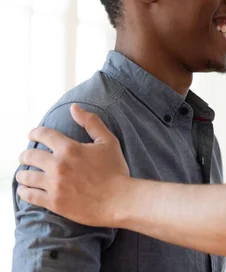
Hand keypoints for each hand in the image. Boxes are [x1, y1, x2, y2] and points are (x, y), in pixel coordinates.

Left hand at [16, 104, 130, 227]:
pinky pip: (29, 195)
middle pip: (29, 156)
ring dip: (22, 174)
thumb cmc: (116, 170)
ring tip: (24, 174)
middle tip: (26, 157)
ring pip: (26, 177)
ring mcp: (54, 185)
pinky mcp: (54, 202)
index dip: (35, 133)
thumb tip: (74, 107)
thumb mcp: (108, 142)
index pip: (43, 134)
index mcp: (70, 148)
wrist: (120, 200)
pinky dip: (24, 191)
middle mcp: (58, 165)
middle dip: (25, 155)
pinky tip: (25, 189)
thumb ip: (91, 122)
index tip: (32, 135)